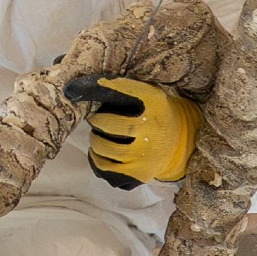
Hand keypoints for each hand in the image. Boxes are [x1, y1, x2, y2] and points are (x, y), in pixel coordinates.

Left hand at [66, 74, 200, 187]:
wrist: (179, 141)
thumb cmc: (154, 112)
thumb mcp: (148, 93)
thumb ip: (124, 86)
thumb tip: (91, 83)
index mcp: (153, 102)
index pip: (120, 89)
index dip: (96, 87)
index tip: (76, 89)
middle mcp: (151, 129)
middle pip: (107, 123)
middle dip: (95, 121)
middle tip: (94, 119)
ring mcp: (146, 154)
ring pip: (104, 147)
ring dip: (94, 140)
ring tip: (97, 136)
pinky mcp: (140, 172)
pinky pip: (107, 167)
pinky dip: (96, 158)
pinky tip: (98, 152)